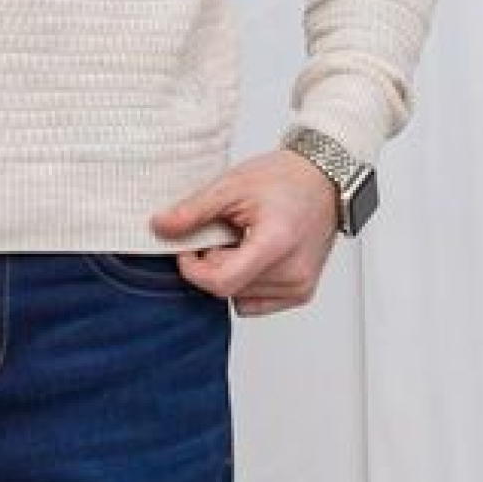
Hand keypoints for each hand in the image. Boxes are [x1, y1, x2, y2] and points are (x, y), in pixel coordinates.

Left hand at [147, 149, 341, 316]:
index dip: (195, 269)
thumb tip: (160, 227)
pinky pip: (254, 303)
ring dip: (230, 273)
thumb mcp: (232, 186)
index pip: (221, 282)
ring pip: (238, 297)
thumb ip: (194, 210)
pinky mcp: (301, 293)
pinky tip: (254, 256)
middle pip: (228, 288)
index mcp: (277, 243)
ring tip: (244, 240)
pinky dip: (245, 283)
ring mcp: (299, 286)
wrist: (323, 180)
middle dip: (213, 264)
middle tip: (221, 234)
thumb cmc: (285, 179)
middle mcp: (293, 271)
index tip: (189, 249)